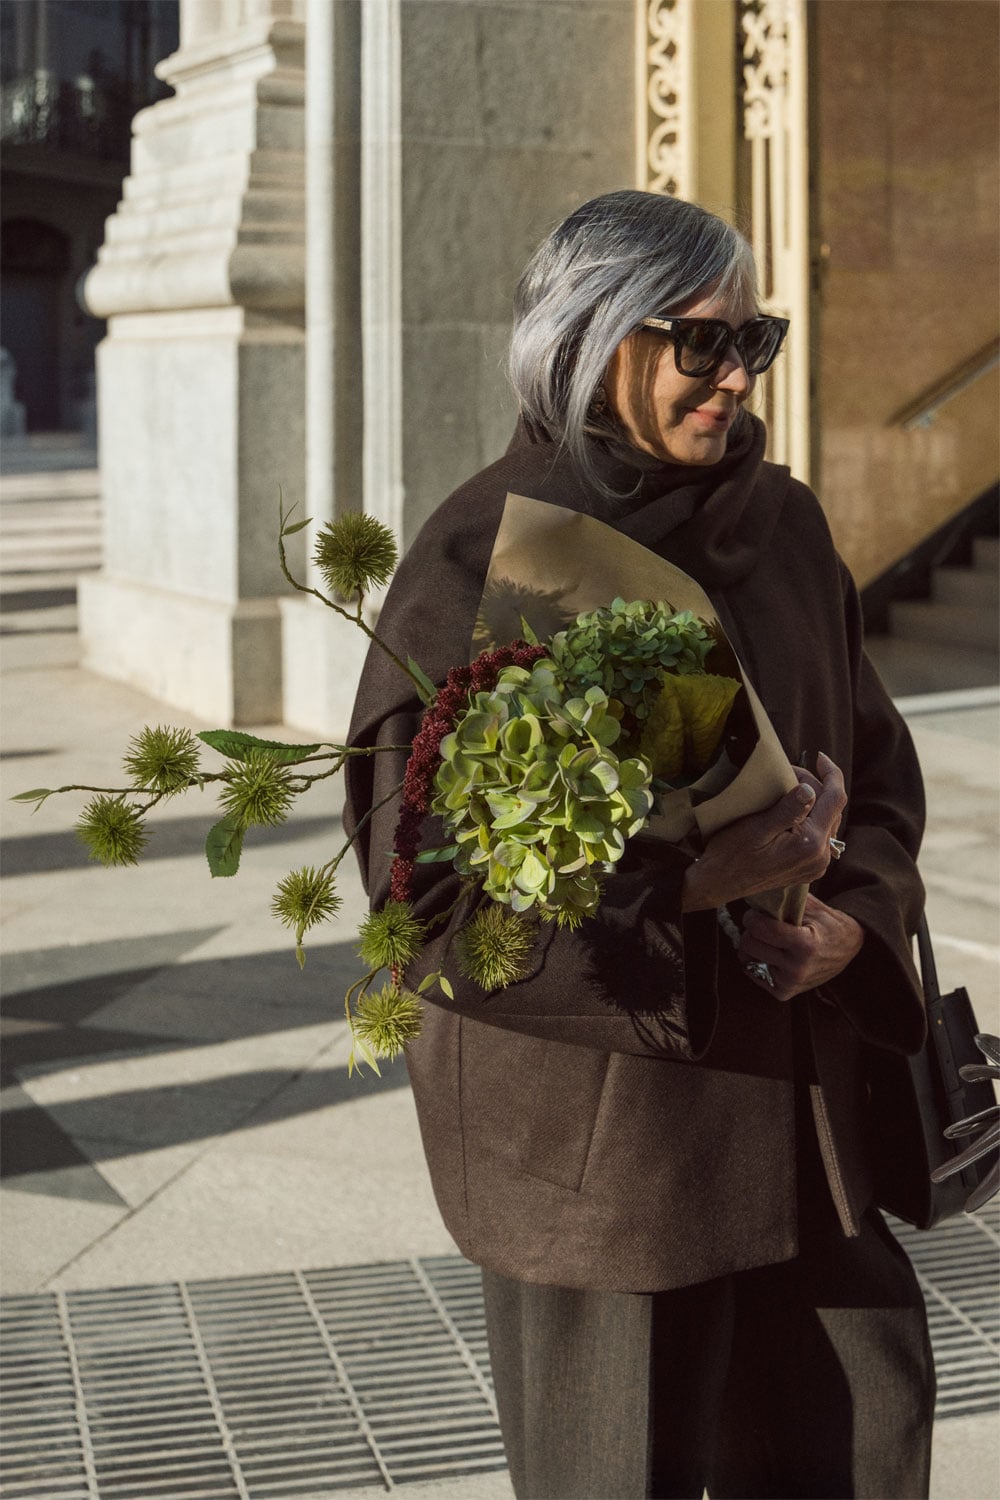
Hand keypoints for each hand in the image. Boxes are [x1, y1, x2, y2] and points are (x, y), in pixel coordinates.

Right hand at [682, 752, 846, 911]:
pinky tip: (793, 809)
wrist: (719, 884)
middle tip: (788, 772)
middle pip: (832, 809)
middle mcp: (821, 857)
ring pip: (828, 821)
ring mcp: (817, 865)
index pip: (835, 799)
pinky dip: (811, 817)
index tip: (819, 756)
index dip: (831, 773)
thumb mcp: (755, 827)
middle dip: (816, 785)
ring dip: (814, 800)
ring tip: (789, 787)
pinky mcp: (810, 868)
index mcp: (810, 845)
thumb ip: (787, 809)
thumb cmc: (731, 854)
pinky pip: (821, 836)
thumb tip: (810, 788)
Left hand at [738, 893, 863, 1000]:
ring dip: (752, 945)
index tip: (757, 913)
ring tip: (768, 939)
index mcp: (805, 945)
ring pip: (746, 958)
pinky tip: (772, 954)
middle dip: (752, 930)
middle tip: (762, 925)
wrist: (847, 949)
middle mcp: (797, 969)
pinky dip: (756, 960)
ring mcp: (789, 984)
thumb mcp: (812, 905)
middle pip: (749, 944)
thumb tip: (760, 888)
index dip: (753, 916)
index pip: (760, 928)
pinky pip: (751, 972)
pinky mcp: (783, 993)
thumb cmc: (827, 923)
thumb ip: (786, 897)